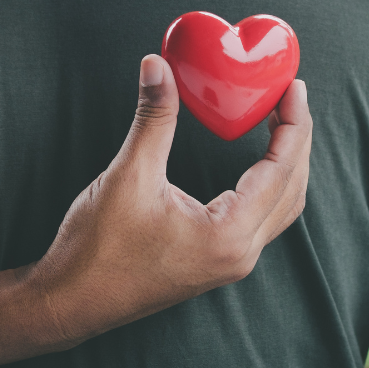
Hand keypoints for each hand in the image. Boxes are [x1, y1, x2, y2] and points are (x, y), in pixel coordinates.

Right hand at [24, 54, 311, 345]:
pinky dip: (268, 185)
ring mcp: (229, 263)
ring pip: (281, 208)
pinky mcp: (215, 262)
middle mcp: (239, 254)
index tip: (293, 87)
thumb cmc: (97, 250)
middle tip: (290, 96)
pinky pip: (261, 220)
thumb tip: (157, 66)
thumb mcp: (128, 176)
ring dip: (287, 165)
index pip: (281, 170)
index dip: (293, 123)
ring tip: (279, 123)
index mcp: (229, 235)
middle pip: (292, 189)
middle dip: (297, 140)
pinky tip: (255, 163)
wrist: (71, 301)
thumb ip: (153, 119)